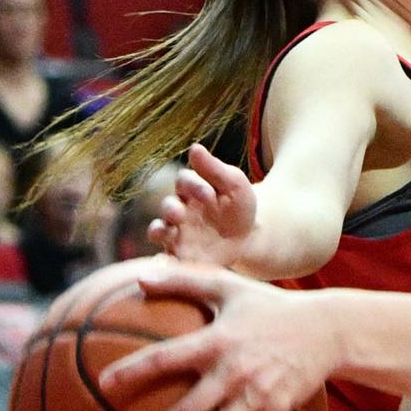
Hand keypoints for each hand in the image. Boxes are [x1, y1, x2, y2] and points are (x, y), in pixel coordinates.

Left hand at [98, 264, 338, 410]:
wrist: (327, 327)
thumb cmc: (272, 306)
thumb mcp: (230, 287)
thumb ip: (184, 281)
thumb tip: (139, 275)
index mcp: (217, 340)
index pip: (168, 356)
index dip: (135, 370)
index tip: (104, 385)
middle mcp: (233, 370)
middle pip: (189, 408)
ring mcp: (256, 393)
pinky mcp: (276, 409)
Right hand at [148, 144, 257, 266]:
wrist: (250, 237)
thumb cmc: (239, 205)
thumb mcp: (233, 184)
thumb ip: (214, 168)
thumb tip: (195, 147)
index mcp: (190, 189)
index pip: (184, 181)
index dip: (193, 185)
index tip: (210, 194)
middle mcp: (179, 210)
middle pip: (167, 206)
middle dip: (171, 209)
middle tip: (179, 212)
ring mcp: (177, 234)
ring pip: (159, 231)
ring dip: (160, 231)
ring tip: (165, 232)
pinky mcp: (180, 255)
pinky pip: (166, 258)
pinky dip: (163, 261)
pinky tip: (166, 263)